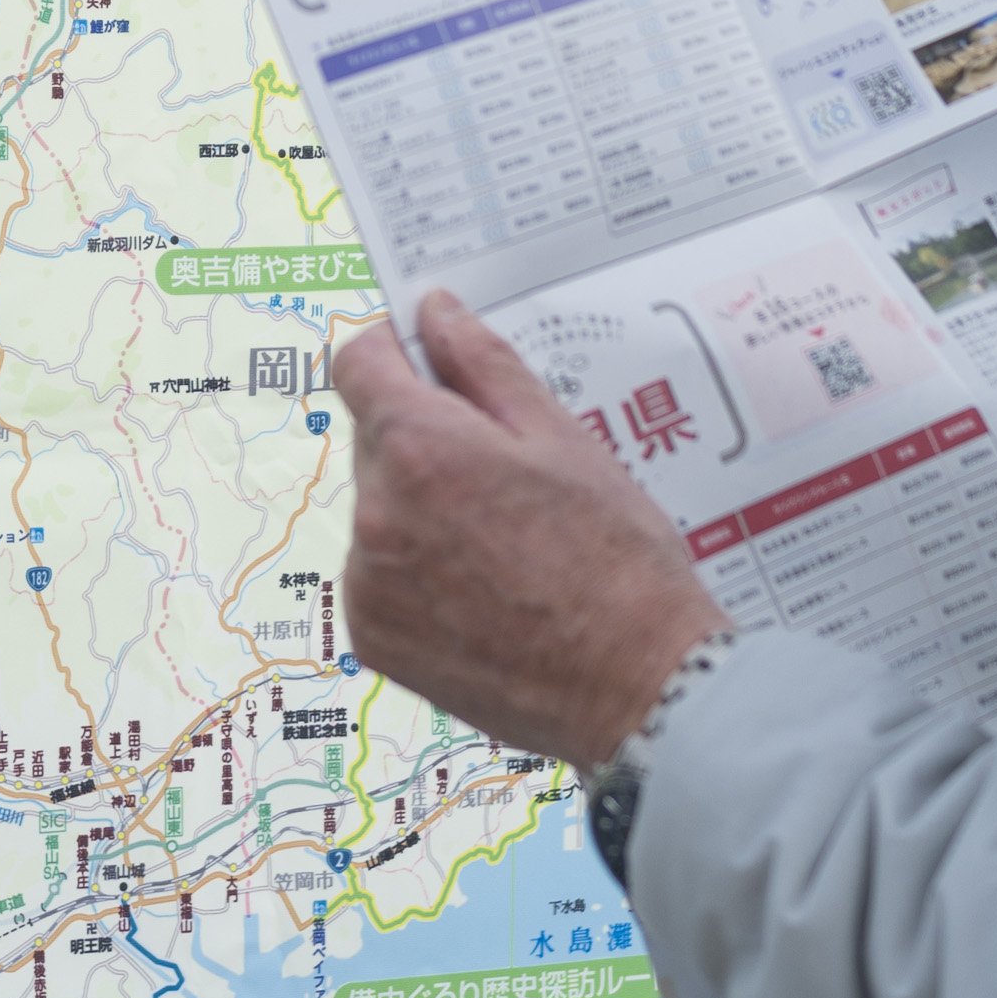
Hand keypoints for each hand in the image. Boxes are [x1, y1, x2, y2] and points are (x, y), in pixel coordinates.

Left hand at [333, 291, 727, 766]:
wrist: (639, 687)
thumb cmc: (615, 557)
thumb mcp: (561, 436)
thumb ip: (483, 362)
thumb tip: (432, 310)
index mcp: (419, 447)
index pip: (358, 363)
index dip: (393, 351)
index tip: (429, 363)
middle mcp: (375, 513)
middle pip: (374, 438)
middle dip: (423, 437)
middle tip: (504, 473)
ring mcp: (368, 582)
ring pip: (378, 508)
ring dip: (419, 507)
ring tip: (505, 543)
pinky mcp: (372, 637)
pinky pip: (378, 573)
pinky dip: (415, 570)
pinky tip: (485, 590)